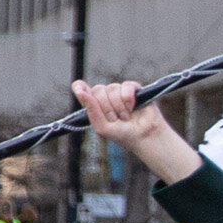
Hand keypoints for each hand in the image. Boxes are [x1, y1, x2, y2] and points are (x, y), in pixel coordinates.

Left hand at [72, 80, 201, 184]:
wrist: (143, 136)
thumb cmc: (122, 135)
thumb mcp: (101, 126)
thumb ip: (91, 108)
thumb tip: (80, 90)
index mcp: (95, 105)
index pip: (83, 90)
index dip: (80, 88)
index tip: (79, 89)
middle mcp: (106, 96)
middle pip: (98, 90)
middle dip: (106, 108)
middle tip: (115, 119)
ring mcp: (119, 91)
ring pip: (112, 89)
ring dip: (119, 107)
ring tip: (126, 117)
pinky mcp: (132, 88)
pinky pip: (125, 86)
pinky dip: (128, 99)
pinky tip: (133, 108)